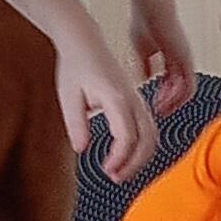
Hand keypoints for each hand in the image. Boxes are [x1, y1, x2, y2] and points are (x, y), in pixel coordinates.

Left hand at [57, 32, 156, 184]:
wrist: (85, 42)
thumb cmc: (76, 66)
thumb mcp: (68, 96)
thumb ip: (75, 124)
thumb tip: (81, 149)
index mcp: (116, 97)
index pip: (127, 136)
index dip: (119, 158)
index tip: (106, 169)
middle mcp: (132, 98)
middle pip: (148, 139)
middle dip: (134, 164)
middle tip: (115, 178)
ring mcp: (138, 99)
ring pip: (152, 135)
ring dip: (140, 157)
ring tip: (120, 171)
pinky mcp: (137, 100)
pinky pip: (148, 127)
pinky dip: (142, 146)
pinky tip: (125, 155)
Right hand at [129, 7, 197, 123]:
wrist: (153, 9)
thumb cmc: (145, 21)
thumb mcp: (143, 48)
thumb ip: (145, 65)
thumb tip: (144, 79)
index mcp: (171, 55)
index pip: (172, 81)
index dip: (164, 94)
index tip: (155, 104)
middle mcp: (181, 58)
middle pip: (181, 87)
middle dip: (169, 101)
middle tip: (160, 111)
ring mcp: (185, 59)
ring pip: (187, 89)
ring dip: (174, 102)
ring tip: (162, 111)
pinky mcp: (187, 59)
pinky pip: (189, 85)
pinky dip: (179, 96)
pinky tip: (167, 102)